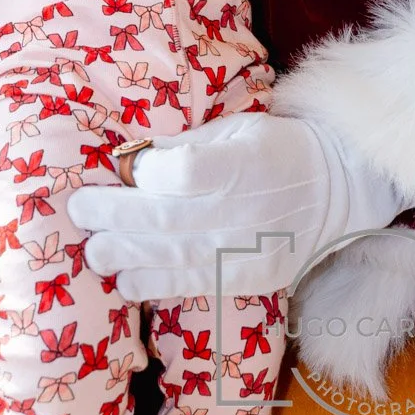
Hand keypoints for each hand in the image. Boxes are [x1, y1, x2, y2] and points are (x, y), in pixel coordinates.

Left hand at [66, 111, 403, 299]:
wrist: (334, 190)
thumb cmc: (275, 148)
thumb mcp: (237, 128)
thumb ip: (186, 146)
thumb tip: (130, 162)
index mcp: (245, 160)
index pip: (183, 174)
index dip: (145, 172)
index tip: (125, 165)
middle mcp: (245, 208)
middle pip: (165, 219)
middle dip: (112, 216)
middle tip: (79, 210)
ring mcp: (247, 249)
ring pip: (171, 258)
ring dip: (122, 255)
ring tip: (94, 249)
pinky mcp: (250, 278)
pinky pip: (193, 285)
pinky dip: (154, 283)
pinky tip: (126, 278)